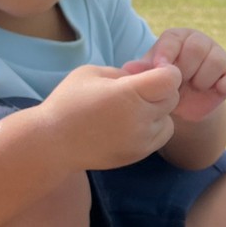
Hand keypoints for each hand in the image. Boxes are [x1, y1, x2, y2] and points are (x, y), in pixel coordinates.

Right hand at [40, 62, 180, 170]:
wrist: (53, 143)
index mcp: (128, 94)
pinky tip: (132, 123)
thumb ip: (124, 72)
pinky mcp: (139, 154)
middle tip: (138, 89)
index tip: (151, 73)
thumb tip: (146, 74)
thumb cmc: (68, 103)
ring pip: (169, 118)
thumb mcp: (92, 73)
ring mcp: (141, 140)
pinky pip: (161, 135)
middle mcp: (139, 119)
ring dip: (158, 110)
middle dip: (160, 90)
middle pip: (172, 98)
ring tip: (133, 108)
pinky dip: (153, 127)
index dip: (165, 72)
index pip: (170, 79)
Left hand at [122, 29, 225, 124]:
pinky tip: (217, 91)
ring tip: (194, 88)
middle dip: (185, 70)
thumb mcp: (149, 77)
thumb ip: (141, 71)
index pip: (174, 39)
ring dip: (202, 79)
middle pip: (198, 48)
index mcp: (178, 38)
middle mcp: (201, 43)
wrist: (181, 106)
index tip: (160, 71)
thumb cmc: (162, 85)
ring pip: (217, 61)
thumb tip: (129, 68)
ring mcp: (220, 58)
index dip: (166, 56)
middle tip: (177, 85)